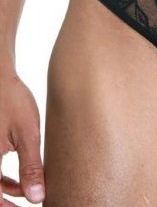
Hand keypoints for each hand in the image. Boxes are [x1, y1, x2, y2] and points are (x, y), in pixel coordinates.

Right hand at [0, 69, 44, 205]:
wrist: (0, 77)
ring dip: (7, 191)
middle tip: (30, 200)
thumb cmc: (12, 101)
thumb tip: (37, 198)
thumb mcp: (27, 134)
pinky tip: (20, 178)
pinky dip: (3, 180)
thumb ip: (31, 167)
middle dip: (8, 201)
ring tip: (30, 190)